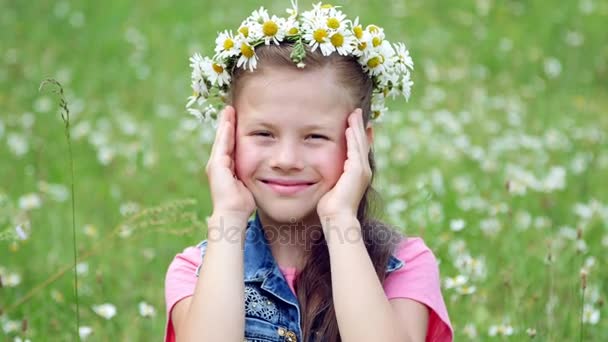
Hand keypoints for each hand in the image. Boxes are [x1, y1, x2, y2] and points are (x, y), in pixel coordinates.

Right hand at [205, 105, 254, 220]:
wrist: (233, 214)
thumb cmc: (243, 204)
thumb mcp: (249, 184)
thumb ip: (253, 175)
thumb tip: (266, 171)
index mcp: (226, 168)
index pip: (230, 145)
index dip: (232, 132)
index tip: (237, 118)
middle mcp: (218, 164)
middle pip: (223, 139)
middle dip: (227, 123)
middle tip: (231, 108)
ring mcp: (216, 164)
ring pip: (221, 139)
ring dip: (225, 124)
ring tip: (228, 110)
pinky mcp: (216, 165)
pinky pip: (222, 145)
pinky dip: (225, 133)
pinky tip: (228, 122)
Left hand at [317, 108, 371, 221]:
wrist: (337, 218)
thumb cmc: (330, 209)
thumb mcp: (331, 188)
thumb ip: (330, 179)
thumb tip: (320, 175)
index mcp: (357, 174)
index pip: (359, 150)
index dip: (358, 136)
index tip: (355, 124)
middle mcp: (363, 171)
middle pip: (362, 143)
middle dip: (359, 127)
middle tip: (356, 112)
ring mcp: (361, 170)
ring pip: (360, 143)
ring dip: (357, 127)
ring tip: (354, 114)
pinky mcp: (357, 171)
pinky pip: (355, 149)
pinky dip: (353, 137)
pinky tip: (349, 126)